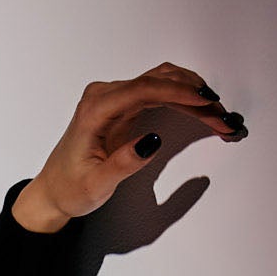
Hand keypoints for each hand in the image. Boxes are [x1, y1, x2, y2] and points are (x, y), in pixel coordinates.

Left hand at [16, 62, 246, 228]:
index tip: (206, 102)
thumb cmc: (70, 189)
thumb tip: (151, 142)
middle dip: (195, 98)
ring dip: (193, 96)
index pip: (144, 89)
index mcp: (95, 110)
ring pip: (163, 84)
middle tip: (223, 117)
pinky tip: (203, 109)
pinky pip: (159, 92)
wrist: (53, 191)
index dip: (179, 93)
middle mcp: (105, 96)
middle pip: (159, 84)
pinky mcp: (124, 104)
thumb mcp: (96, 186)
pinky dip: (183, 99)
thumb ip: (123, 164)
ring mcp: (115, 97)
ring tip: (219, 115)